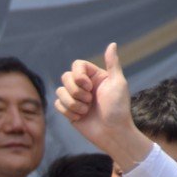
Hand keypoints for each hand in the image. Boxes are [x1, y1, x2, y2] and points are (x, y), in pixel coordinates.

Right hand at [54, 43, 149, 168]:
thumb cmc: (118, 109)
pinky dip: (68, 112)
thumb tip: (112, 44)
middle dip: (75, 91)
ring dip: (73, 103)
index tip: (89, 86)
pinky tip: (80, 117)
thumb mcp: (118, 83)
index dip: (78, 75)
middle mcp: (84, 86)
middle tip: (89, 101)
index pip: (77, 65)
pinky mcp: (69, 111)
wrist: (112, 133)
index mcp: (95, 77)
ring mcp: (76, 98)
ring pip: (60, 92)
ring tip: (86, 111)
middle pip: (66, 77)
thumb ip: (113, 64)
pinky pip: (58, 104)